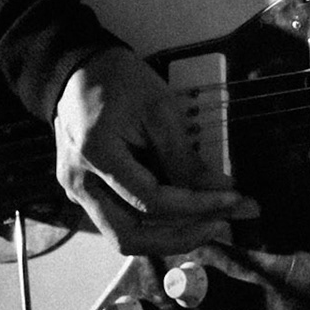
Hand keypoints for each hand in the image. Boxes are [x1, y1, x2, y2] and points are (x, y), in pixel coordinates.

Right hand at [53, 46, 256, 254]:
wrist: (80, 71)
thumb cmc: (121, 81)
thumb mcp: (160, 109)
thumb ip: (185, 156)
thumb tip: (222, 189)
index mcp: (96, 155)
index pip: (150, 202)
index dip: (196, 205)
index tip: (232, 199)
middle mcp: (79, 183)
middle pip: (129, 236)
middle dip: (180, 238)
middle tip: (221, 225)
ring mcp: (77, 192)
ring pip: (122, 236)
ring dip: (168, 237)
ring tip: (208, 223)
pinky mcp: (84, 193)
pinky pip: (119, 221)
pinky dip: (153, 224)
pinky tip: (184, 213)